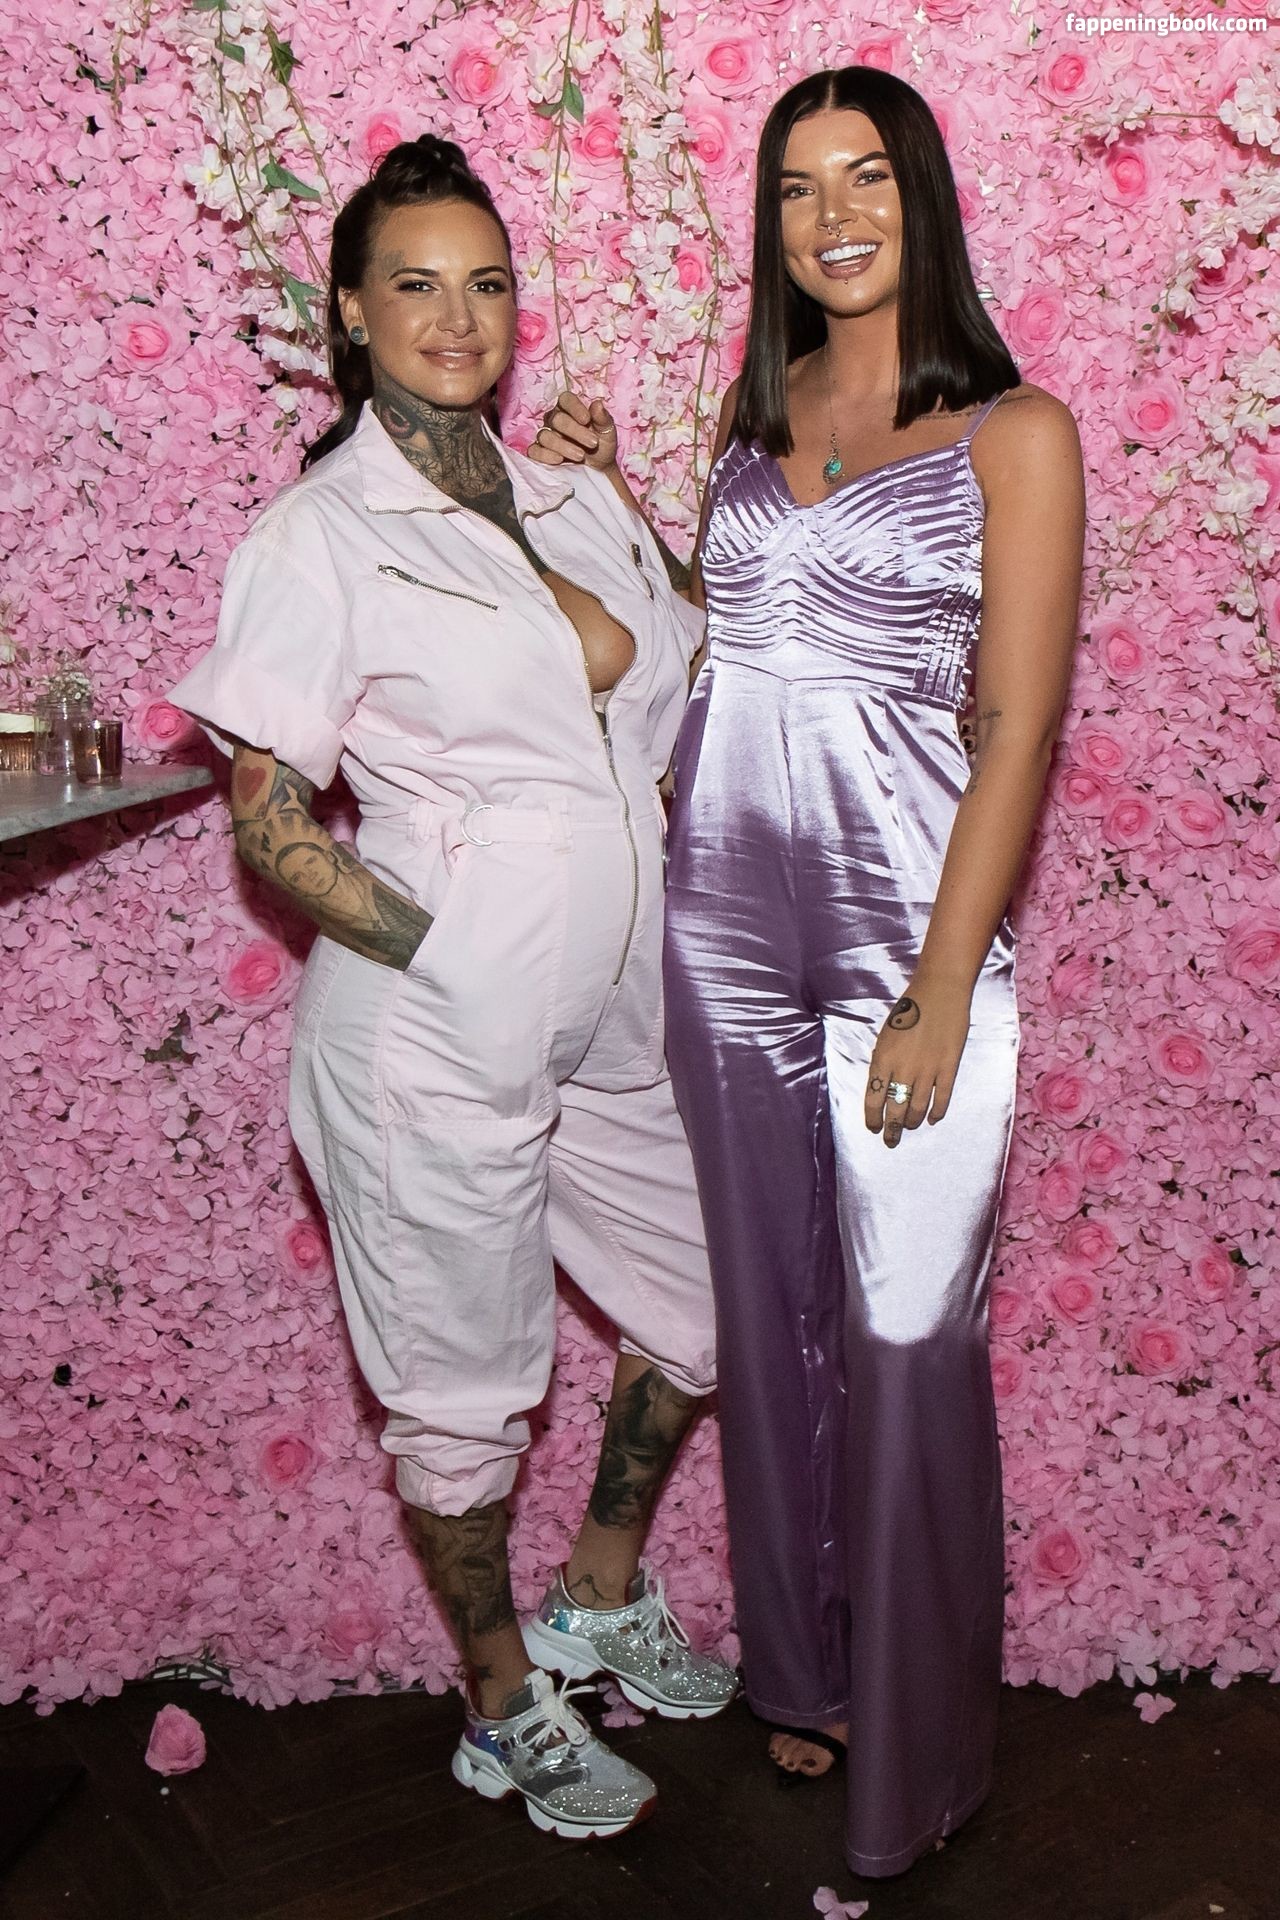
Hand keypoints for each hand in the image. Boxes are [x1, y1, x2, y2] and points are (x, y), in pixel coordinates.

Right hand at [528, 391, 618, 470]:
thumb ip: (602, 418)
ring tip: (581, 455)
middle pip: (556, 419)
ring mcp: (545, 436)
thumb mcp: (607, 432)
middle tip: (593, 443)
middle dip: (575, 431)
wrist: (598, 470)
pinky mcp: (539, 453)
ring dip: (563, 445)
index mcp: (570, 409)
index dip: (574, 407)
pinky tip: (559, 459)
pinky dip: (545, 455)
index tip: (587, 419)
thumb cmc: (601, 446)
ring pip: (545, 435)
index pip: (565, 399)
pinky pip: (534, 451)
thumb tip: (598, 404)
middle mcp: (554, 420)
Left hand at [864, 981, 971, 1147]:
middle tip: (891, 1140)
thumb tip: (882, 1087)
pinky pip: (941, 1098)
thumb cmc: (909, 1009)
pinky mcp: (949, 1067)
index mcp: (883, 1059)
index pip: (873, 1100)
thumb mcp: (885, 1035)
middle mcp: (903, 1069)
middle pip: (894, 1109)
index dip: (872, 1119)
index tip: (874, 1128)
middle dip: (891, 1129)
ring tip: (909, 1127)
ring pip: (917, 1108)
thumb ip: (884, 1062)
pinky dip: (936, 1112)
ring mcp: (928, 1069)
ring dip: (912, 1122)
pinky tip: (932, 1119)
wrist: (939, 991)